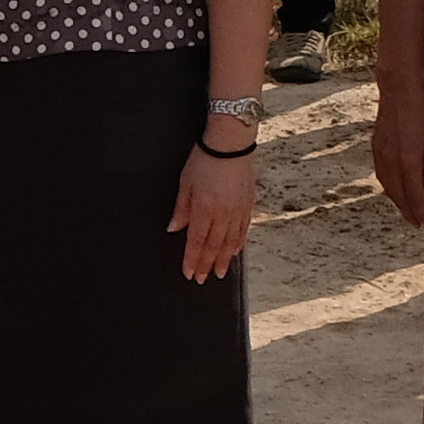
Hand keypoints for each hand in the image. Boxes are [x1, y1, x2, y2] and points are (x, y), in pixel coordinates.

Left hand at [171, 142, 257, 281]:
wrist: (230, 144)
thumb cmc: (205, 158)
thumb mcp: (185, 182)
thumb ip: (181, 208)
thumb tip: (174, 228)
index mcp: (203, 209)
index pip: (196, 242)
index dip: (192, 260)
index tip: (189, 273)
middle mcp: (222, 214)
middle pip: (213, 246)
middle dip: (206, 265)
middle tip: (202, 280)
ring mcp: (237, 211)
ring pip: (230, 242)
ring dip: (223, 260)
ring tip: (219, 274)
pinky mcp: (248, 205)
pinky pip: (243, 230)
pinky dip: (238, 244)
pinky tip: (234, 253)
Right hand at [369, 78, 423, 228]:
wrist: (398, 90)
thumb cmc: (421, 113)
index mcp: (407, 160)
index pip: (414, 195)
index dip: (421, 212)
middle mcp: (391, 161)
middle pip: (399, 195)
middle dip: (409, 211)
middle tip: (418, 224)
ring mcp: (380, 154)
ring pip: (387, 187)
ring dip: (397, 202)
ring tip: (408, 212)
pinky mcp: (376, 148)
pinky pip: (381, 175)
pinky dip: (388, 187)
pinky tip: (394, 190)